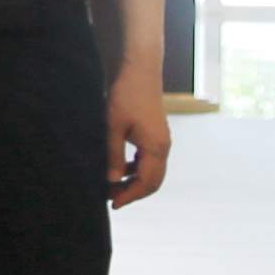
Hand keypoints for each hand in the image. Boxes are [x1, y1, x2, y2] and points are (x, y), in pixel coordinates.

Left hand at [108, 77, 175, 206]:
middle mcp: (163, 147)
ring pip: (152, 171)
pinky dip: (136, 168)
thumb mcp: (113, 127)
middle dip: (134, 192)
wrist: (139, 71)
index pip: (146, 183)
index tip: (112, 204)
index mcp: (156, 148)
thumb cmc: (126, 96)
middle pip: (153, 181)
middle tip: (112, 198)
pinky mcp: (155, 134)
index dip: (129, 196)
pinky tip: (120, 168)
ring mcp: (161, 140)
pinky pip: (149, 160)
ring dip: (135, 181)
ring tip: (113, 186)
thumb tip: (113, 180)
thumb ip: (114, 155)